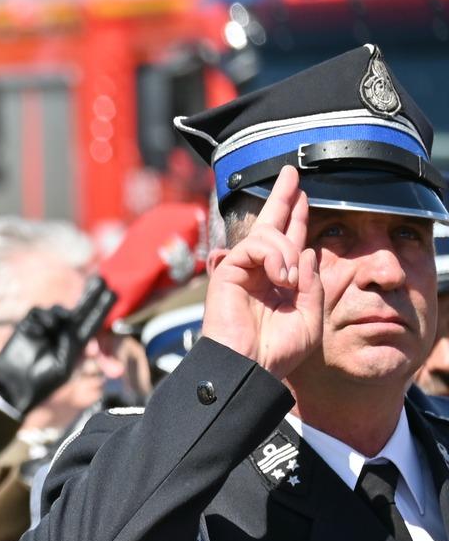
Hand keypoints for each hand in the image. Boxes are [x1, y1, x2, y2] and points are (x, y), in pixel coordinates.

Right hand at [0, 275, 114, 418]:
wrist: (14, 384)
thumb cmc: (41, 380)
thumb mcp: (64, 364)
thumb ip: (72, 343)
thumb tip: (75, 323)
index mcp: (75, 344)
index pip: (91, 322)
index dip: (101, 308)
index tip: (113, 292)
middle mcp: (62, 334)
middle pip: (78, 310)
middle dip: (90, 297)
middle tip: (101, 280)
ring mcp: (45, 328)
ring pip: (56, 310)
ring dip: (59, 315)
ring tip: (55, 326)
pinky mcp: (27, 325)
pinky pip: (37, 312)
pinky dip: (41, 318)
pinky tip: (41, 329)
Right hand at [201, 164, 320, 378]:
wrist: (250, 367)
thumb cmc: (276, 351)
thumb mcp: (310, 315)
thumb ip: (312, 282)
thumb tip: (307, 250)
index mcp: (278, 281)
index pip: (290, 242)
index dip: (297, 217)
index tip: (304, 194)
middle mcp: (259, 271)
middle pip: (271, 224)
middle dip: (283, 197)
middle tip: (292, 173)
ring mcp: (242, 271)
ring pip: (268, 234)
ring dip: (287, 250)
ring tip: (290, 281)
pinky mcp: (228, 272)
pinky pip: (254, 246)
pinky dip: (273, 257)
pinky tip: (280, 279)